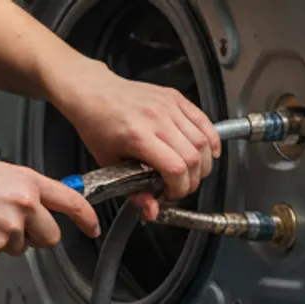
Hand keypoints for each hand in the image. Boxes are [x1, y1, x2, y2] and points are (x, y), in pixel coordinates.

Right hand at [0, 155, 98, 259]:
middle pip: (51, 237)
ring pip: (22, 247)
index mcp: (29, 183)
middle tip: (13, 225)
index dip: (87, 218)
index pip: (72, 202)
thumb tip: (46, 206)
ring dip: (6, 240)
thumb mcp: (1, 173)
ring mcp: (10, 226)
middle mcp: (25, 204)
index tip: (92, 228)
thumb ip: (27, 190)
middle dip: (36, 236)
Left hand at [50, 59, 220, 219]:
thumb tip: (152, 211)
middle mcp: (156, 118)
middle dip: (192, 180)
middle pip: (193, 157)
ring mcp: (168, 106)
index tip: (170, 194)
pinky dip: (211, 140)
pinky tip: (208, 152)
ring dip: (203, 164)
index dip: (179, 188)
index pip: (175, 168)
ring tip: (191, 172)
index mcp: (138, 135)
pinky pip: (204, 121)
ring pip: (203, 141)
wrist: (92, 91)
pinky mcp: (175, 98)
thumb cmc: (97, 123)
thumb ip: (133, 192)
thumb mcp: (108, 163)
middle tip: (180, 186)